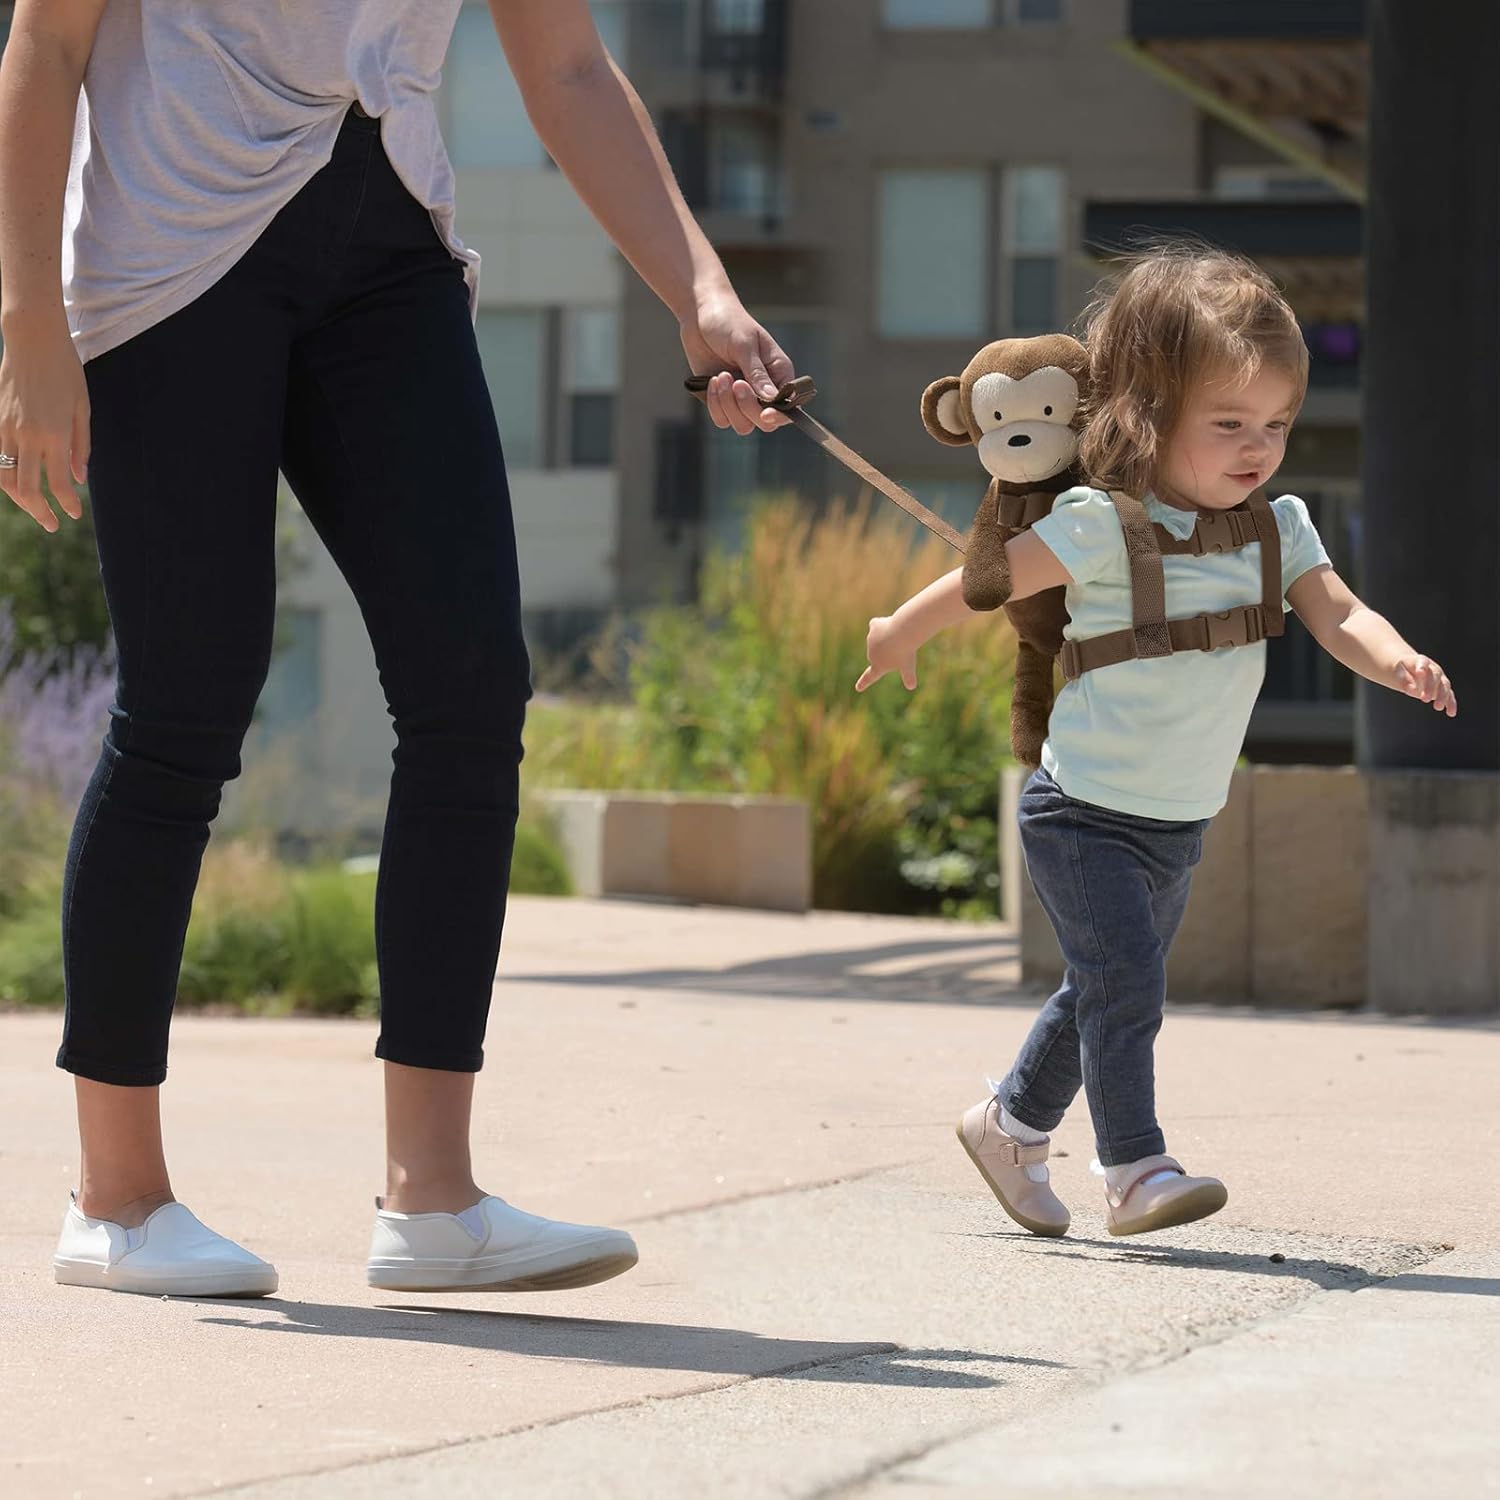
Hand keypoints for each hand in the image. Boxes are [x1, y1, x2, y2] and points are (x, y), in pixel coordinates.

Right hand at [0, 313, 88, 533]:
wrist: (32, 340)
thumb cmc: (65, 372)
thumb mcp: (83, 408)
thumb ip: (81, 446)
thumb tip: (79, 478)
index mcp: (55, 435)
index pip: (60, 484)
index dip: (67, 504)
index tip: (73, 515)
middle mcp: (28, 436)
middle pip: (28, 489)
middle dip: (40, 512)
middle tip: (51, 525)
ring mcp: (6, 428)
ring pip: (5, 477)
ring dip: (18, 499)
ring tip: (34, 508)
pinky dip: (3, 477)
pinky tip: (14, 484)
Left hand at [681, 287, 794, 435]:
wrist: (700, 314)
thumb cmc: (728, 321)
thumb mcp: (744, 344)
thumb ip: (757, 373)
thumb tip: (771, 399)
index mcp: (779, 374)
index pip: (787, 407)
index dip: (778, 416)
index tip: (764, 413)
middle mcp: (763, 389)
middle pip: (763, 422)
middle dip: (747, 407)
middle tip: (736, 383)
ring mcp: (742, 397)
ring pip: (742, 424)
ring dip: (728, 405)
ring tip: (720, 376)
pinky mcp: (721, 400)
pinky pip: (721, 419)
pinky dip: (715, 404)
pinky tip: (711, 380)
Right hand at [856, 615, 918, 693]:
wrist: (902, 633)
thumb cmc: (905, 651)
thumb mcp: (908, 666)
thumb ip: (908, 677)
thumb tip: (911, 686)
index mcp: (879, 666)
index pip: (870, 677)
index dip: (864, 683)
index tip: (858, 688)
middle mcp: (872, 654)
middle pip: (882, 651)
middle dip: (890, 648)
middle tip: (900, 645)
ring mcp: (871, 639)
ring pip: (883, 636)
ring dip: (889, 636)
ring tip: (897, 635)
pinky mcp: (873, 626)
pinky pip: (877, 624)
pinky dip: (881, 624)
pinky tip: (887, 623)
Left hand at [1395, 655, 1456, 716]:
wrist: (1410, 671)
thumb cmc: (1402, 671)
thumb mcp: (1397, 673)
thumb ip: (1403, 680)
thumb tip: (1411, 689)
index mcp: (1421, 661)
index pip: (1422, 662)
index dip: (1422, 667)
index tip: (1420, 672)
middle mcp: (1433, 669)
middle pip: (1435, 676)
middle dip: (1430, 687)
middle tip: (1424, 699)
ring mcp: (1440, 679)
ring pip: (1444, 686)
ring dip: (1442, 697)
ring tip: (1438, 707)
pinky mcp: (1443, 689)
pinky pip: (1449, 696)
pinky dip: (1451, 704)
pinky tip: (1451, 713)